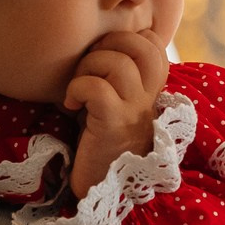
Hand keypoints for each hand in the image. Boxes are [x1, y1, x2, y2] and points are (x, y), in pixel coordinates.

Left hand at [64, 30, 169, 198]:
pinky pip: (96, 88)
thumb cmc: (99, 141)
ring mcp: (134, 112)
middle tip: (89, 66)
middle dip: (108, 44)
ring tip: (77, 87)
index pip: (154, 43)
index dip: (126, 39)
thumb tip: (96, 42)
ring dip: (88, 67)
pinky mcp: (113, 125)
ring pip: (117, 63)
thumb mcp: (114, 102)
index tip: (104, 57)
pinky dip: (76, 88)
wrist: (98, 185)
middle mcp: (149, 98)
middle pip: (142, 45)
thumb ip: (116, 76)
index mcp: (151, 90)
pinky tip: (70, 105)